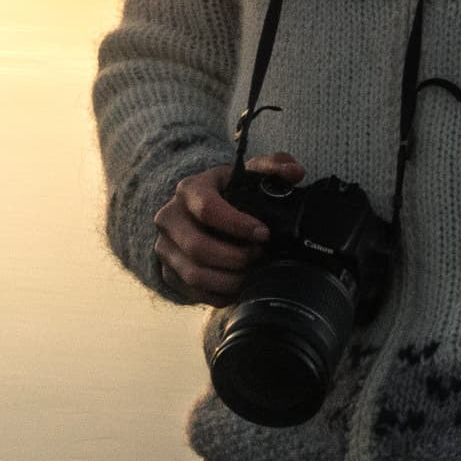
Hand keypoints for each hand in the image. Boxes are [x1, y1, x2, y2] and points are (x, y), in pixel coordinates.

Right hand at [154, 156, 291, 302]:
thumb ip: (272, 166)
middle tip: (261, 256)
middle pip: (198, 247)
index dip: (238, 225)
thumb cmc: (226, 193)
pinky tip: (241, 286)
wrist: (194, 212)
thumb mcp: (245, 174)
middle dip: (236, 258)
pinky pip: (194, 293)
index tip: (264, 234)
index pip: (208, 209)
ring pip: (195, 275)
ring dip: (230, 280)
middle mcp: (170, 218)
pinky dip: (221, 295)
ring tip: (253, 273)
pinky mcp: (168, 272)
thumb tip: (294, 172)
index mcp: (189, 190)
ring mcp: (165, 248)